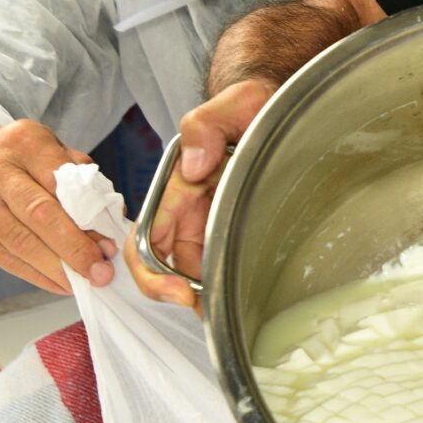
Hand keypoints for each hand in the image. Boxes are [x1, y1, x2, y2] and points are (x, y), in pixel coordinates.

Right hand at [0, 119, 112, 294]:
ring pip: (20, 243)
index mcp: (24, 142)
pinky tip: (60, 284)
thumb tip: (112, 219)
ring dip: (57, 269)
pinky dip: (37, 276)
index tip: (109, 245)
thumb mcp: (50, 152)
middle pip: (38, 213)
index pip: (60, 180)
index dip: (87, 217)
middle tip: (100, 272)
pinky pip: (4, 259)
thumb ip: (81, 179)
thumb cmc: (20, 161)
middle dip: (74, 248)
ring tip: (84, 282)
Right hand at [132, 78, 274, 307]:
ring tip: (235, 318)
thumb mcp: (235, 105)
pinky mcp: (232, 228)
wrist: (274, 108)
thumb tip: (193, 168)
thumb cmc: (251, 106)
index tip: (180, 293)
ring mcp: (209, 221)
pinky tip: (247, 303)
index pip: (147, 238)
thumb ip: (206, 126)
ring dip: (205, 297)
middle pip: (164, 265)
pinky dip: (226, 286)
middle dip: (177, 296)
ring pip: (193, 271)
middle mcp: (187, 208)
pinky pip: (220, 263)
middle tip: (210, 315)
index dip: (154, 273)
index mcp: (177, 185)